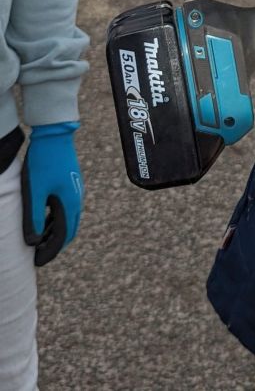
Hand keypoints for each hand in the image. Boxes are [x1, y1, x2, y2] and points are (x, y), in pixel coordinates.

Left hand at [21, 121, 82, 266]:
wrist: (55, 136)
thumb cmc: (43, 163)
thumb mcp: (34, 193)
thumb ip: (34, 218)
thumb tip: (33, 242)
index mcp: (69, 203)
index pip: (63, 236)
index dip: (50, 251)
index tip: (37, 262)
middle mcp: (76, 198)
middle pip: (70, 229)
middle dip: (56, 244)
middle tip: (39, 254)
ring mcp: (75, 189)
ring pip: (69, 218)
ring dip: (56, 232)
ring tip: (38, 239)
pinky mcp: (71, 183)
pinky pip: (67, 207)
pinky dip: (57, 219)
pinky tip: (44, 218)